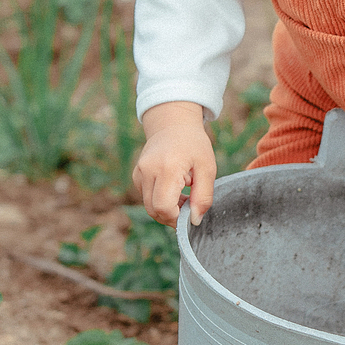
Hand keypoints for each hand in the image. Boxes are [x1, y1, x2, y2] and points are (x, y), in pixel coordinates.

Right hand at [133, 102, 215, 225]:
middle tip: (190, 205)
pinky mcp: (136, 175)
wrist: (173, 124)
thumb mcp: (207, 168)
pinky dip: (160, 201)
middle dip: (172, 216)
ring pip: (149, 207)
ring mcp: (139, 173)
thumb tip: (194, 221)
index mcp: (167, 168)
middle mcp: (148, 171)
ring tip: (184, 195)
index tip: (191, 214)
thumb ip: (203, 196)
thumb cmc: (194, 144)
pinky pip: (146, 198)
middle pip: (154, 210)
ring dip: (167, 209)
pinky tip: (173, 190)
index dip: (177, 218)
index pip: (164, 207)